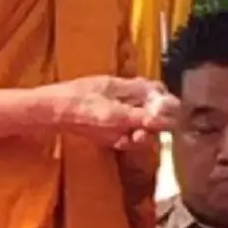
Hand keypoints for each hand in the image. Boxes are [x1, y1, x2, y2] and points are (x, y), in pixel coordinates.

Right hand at [55, 77, 178, 149]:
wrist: (55, 111)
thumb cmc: (80, 93)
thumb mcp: (111, 84)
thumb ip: (138, 90)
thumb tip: (161, 92)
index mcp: (124, 119)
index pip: (160, 122)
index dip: (172, 112)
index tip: (172, 100)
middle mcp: (124, 136)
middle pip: (156, 131)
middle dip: (160, 115)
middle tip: (156, 97)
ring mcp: (118, 142)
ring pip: (146, 135)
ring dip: (149, 120)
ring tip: (141, 102)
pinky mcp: (112, 143)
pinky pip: (133, 137)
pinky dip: (136, 125)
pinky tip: (128, 111)